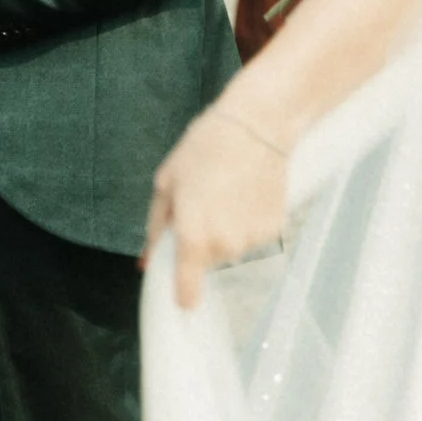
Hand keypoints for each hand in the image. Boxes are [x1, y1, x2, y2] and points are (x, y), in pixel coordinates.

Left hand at [146, 106, 288, 309]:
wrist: (258, 125)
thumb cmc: (205, 148)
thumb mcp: (167, 183)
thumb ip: (156, 228)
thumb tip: (146, 262)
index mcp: (192, 238)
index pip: (187, 293)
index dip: (181, 295)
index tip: (181, 292)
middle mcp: (224, 246)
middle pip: (207, 262)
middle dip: (200, 241)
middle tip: (202, 203)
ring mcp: (252, 239)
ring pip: (230, 249)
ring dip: (225, 230)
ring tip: (226, 191)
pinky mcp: (275, 229)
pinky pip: (252, 236)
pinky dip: (248, 221)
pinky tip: (247, 192)